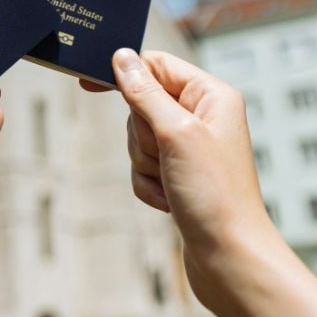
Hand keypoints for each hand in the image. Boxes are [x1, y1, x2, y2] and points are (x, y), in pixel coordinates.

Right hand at [81, 49, 316, 316]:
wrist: (229, 260)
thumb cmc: (215, 194)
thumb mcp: (175, 133)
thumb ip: (145, 92)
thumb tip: (122, 57)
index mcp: (210, 96)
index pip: (157, 65)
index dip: (126, 72)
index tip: (88, 82)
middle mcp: (201, 117)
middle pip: (142, 105)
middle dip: (143, 136)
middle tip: (166, 155)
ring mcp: (189, 147)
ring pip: (138, 139)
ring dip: (146, 163)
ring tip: (172, 182)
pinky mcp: (177, 174)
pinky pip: (141, 167)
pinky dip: (148, 184)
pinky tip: (170, 200)